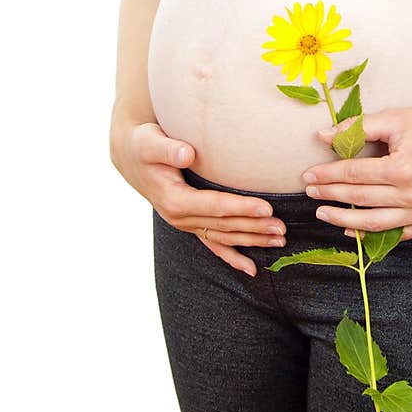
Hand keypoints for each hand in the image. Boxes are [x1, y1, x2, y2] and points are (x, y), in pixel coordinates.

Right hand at [110, 119, 286, 276]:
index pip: (215, 206)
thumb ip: (167, 149)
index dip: (241, 208)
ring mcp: (185, 223)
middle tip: (282, 228)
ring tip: (279, 240)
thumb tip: (187, 153)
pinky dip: (232, 256)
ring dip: (251, 240)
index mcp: (174, 200)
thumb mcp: (149, 143)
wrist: (130, 155)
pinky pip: (213, 243)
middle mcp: (180, 217)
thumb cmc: (143, 145)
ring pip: (223, 237)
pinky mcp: (190, 222)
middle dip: (254, 228)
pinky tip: (251, 268)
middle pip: (224, 225)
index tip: (267, 208)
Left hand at [301, 105, 411, 241]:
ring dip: (343, 220)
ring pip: (374, 223)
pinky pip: (396, 234)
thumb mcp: (396, 119)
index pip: (354, 175)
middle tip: (309, 191)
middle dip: (330, 195)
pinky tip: (352, 229)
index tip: (308, 174)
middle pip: (360, 199)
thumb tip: (323, 136)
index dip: (327, 175)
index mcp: (403, 168)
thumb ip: (358, 127)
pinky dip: (371, 234)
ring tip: (323, 213)